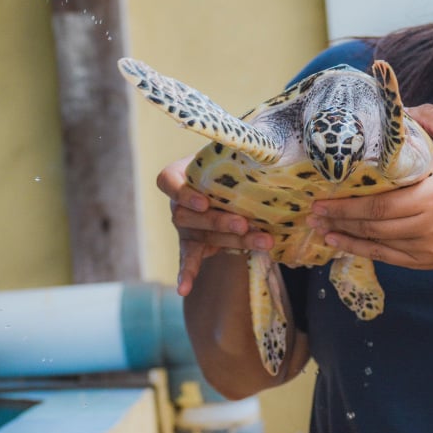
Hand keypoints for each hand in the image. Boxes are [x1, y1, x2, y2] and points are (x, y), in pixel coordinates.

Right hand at [156, 156, 273, 295]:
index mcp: (179, 174)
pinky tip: (184, 289)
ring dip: (231, 241)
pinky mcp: (192, 245)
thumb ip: (240, 151)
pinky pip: (188, 259)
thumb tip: (264, 143)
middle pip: (189, 215)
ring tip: (262, 242)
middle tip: (244, 223)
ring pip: (201, 236)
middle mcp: (177, 202)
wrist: (234, 182)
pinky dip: (187, 273)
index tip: (204, 201)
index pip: (168, 181)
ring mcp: (184, 226)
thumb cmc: (232, 163)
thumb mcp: (234, 154)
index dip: (183, 192)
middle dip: (218, 221)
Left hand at [307, 104, 432, 271]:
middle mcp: (428, 226)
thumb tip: (403, 107)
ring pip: (377, 244)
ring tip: (319, 227)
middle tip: (313, 211)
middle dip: (339, 219)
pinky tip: (340, 244)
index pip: (382, 204)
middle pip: (374, 225)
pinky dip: (361, 251)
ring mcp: (426, 248)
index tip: (322, 197)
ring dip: (345, 236)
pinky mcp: (425, 261)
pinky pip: (387, 258)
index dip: (349, 204)